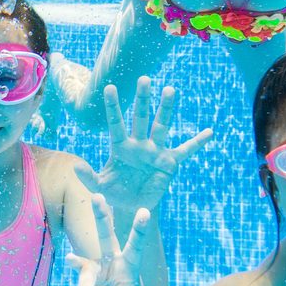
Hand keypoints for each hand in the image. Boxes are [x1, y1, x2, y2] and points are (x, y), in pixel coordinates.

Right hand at [67, 196, 151, 285]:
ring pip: (85, 264)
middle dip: (101, 215)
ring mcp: (98, 268)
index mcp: (130, 267)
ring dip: (80, 272)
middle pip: (106, 235)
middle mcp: (113, 261)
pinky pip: (79, 280)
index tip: (144, 211)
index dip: (139, 230)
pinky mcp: (87, 277)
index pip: (135, 246)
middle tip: (97, 195)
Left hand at [75, 77, 211, 211]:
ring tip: (170, 90)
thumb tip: (76, 165)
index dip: (113, 106)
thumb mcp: (99, 187)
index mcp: (120, 146)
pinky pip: (185, 151)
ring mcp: (155, 151)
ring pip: (162, 126)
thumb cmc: (115, 193)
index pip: (115, 123)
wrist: (134, 206)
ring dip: (166, 108)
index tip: (109, 86)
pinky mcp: (169, 163)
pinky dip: (197, 143)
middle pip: (141, 117)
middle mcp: (139, 143)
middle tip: (144, 79)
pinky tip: (209, 132)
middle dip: (143, 99)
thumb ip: (88, 177)